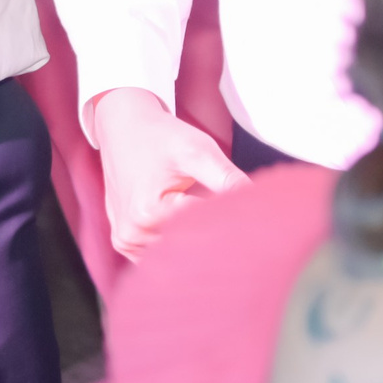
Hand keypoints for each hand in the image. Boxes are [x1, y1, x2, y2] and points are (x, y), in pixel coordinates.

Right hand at [95, 87, 245, 257]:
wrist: (125, 129)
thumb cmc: (162, 138)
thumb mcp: (199, 151)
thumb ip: (226, 178)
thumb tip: (258, 199)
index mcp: (148, 214)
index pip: (204, 229)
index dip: (232, 220)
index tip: (253, 215)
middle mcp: (131, 234)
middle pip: (188, 245)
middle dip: (216, 233)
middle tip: (239, 220)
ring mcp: (125, 242)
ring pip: (175, 253)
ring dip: (198, 240)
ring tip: (213, 216)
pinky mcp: (125, 242)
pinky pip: (159, 251)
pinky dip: (179, 241)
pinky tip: (195, 225)